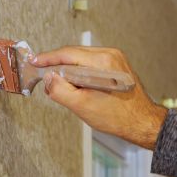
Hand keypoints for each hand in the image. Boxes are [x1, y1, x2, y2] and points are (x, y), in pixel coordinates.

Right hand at [32, 46, 167, 149]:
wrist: (142, 122)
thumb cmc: (118, 117)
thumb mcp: (82, 106)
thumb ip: (60, 90)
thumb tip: (48, 77)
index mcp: (103, 62)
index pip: (67, 53)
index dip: (48, 58)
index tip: (34, 62)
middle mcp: (110, 55)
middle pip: (73, 54)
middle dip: (57, 67)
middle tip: (46, 82)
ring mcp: (115, 59)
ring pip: (81, 59)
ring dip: (68, 71)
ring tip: (61, 88)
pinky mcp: (116, 65)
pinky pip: (90, 63)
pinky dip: (80, 73)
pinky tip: (76, 86)